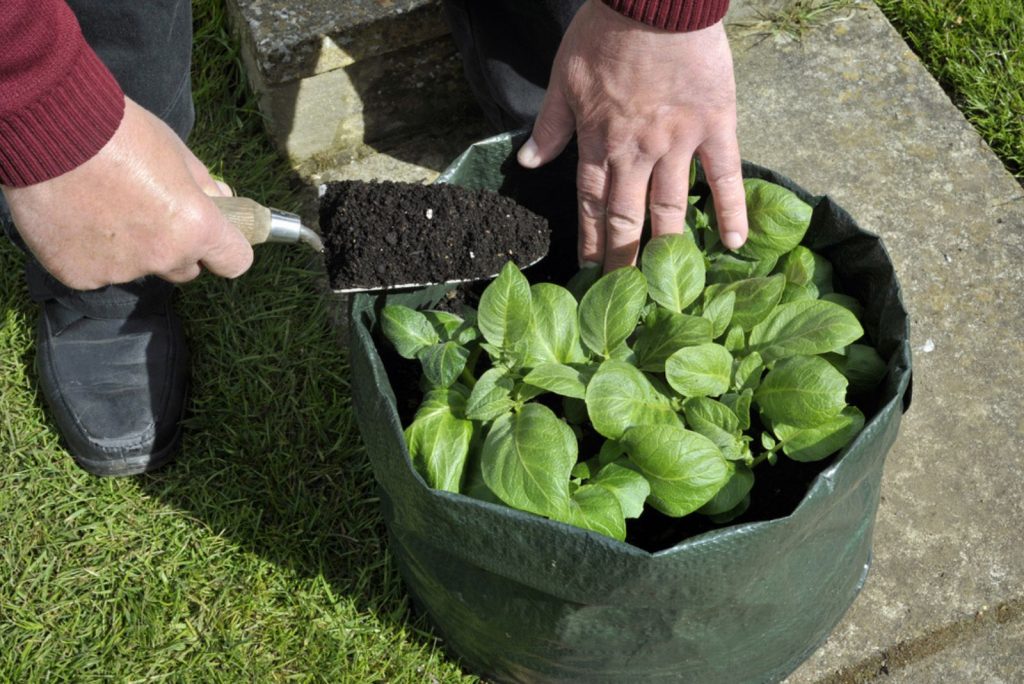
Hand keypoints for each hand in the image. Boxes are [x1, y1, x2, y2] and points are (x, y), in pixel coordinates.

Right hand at [1, 97, 253, 289]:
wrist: (49, 128)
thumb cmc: (120, 132)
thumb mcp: (177, 152)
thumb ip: (204, 186)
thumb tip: (223, 201)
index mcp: (195, 228)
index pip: (234, 262)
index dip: (226, 249)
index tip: (216, 239)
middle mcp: (162, 257)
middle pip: (185, 269)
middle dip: (175, 248)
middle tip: (148, 213)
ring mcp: (120, 271)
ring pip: (137, 269)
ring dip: (129, 248)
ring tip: (101, 206)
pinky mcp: (79, 275)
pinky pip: (95, 271)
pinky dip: (88, 252)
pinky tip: (75, 218)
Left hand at [517, 0, 747, 270]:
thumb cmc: (605, 32)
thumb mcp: (564, 77)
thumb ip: (550, 125)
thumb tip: (530, 164)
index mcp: (598, 142)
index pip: (591, 205)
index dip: (590, 241)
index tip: (589, 272)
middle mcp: (636, 151)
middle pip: (627, 217)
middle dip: (623, 259)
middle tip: (625, 297)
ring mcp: (678, 142)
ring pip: (670, 206)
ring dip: (667, 247)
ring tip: (668, 284)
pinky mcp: (715, 125)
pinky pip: (724, 175)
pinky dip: (730, 210)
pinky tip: (734, 244)